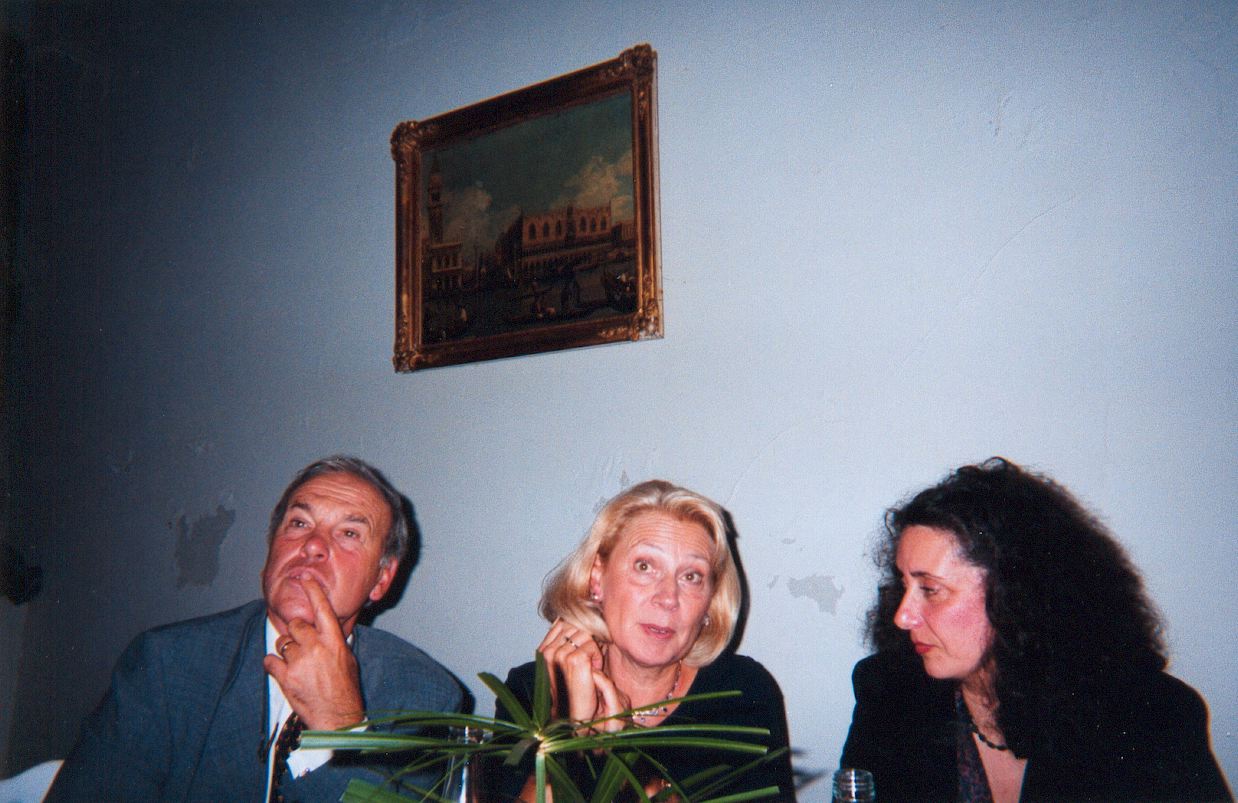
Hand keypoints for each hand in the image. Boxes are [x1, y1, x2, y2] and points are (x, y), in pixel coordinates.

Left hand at [263, 578, 364, 729]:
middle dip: (296, 634)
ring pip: (283, 643)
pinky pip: (270, 660)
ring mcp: (299, 662)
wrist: (337, 718)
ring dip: (287, 652)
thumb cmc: (345, 689)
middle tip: (302, 647)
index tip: (303, 578)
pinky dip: (274, 665)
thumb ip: (334, 641)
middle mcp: (316, 647)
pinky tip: (284, 672)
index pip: (322, 608)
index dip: (312, 590)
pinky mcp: (285, 677)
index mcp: (334, 641)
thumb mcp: (347, 659)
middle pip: (296, 625)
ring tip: (298, 666)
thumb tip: (325, 629)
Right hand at [537, 619, 611, 725]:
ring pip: (584, 632)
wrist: (575, 714)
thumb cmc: (574, 688)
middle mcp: (548, 651)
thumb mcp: (567, 661)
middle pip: (574, 624)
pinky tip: (592, 669)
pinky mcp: (573, 660)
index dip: (578, 628)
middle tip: (590, 657)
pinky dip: (597, 655)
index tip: (585, 643)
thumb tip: (577, 617)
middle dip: (587, 637)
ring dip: (593, 647)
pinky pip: (592, 644)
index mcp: (543, 650)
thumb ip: (567, 641)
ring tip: (590, 665)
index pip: (562, 621)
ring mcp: (559, 655)